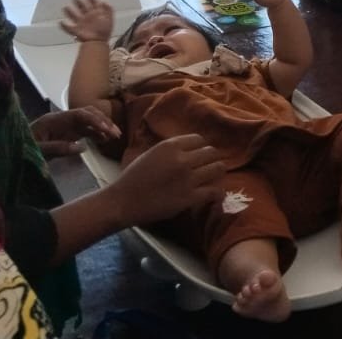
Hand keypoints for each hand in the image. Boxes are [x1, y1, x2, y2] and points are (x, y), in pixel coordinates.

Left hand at [30, 106, 120, 156]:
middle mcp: (63, 120)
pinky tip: (105, 140)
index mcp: (55, 119)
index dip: (94, 120)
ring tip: (115, 136)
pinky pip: (86, 131)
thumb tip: (82, 148)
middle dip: (103, 121)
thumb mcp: (38, 151)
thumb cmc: (24, 149)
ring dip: (103, 127)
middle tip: (115, 133)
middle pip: (88, 114)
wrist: (12, 152)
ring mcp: (66, 126)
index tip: (106, 129)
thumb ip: (58, 148)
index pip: (79, 114)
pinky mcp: (67, 134)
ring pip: (89, 121)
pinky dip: (97, 134)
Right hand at [60, 0, 114, 43]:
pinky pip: (68, 28)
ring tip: (65, 8)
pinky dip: (63, 26)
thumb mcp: (109, 19)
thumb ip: (108, 10)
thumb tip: (103, 2)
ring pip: (74, 17)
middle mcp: (88, 19)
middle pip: (82, 9)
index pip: (93, 5)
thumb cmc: (104, 31)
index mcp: (96, 16)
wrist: (99, 43)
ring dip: (69, 12)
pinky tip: (60, 22)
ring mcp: (81, 25)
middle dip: (79, 3)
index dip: (91, 0)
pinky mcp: (76, 32)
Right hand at [108, 133, 225, 225]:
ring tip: (216, 175)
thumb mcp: (152, 153)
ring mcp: (188, 179)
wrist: (122, 202)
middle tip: (210, 164)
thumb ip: (171, 149)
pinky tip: (217, 193)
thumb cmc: (133, 177)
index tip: (200, 153)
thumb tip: (189, 148)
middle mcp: (182, 159)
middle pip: (211, 152)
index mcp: (171, 145)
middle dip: (212, 157)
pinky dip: (218, 192)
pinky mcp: (189, 198)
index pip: (199, 139)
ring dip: (218, 171)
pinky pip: (214, 191)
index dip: (201, 146)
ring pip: (217, 168)